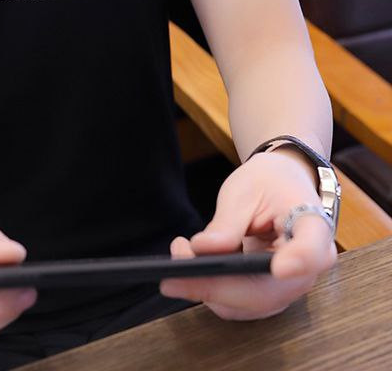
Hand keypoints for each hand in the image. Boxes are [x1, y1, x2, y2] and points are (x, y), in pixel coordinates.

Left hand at [158, 151, 337, 319]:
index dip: (298, 262)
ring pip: (249, 304)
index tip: (279, 268)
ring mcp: (290, 285)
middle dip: (216, 285)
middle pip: (267, 291)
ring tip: (179, 252)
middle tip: (175, 269)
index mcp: (313, 228)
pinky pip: (240, 302)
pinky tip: (189, 263)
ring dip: (206, 287)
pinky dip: (210, 288)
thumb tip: (203, 249)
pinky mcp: (270, 292)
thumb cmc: (267, 183)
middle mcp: (308, 267)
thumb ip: (227, 223)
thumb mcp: (245, 191)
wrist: (281, 185)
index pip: (312, 250)